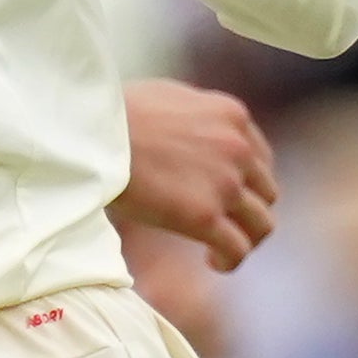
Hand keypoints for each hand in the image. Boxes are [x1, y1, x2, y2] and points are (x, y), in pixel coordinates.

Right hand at [112, 79, 276, 269]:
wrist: (91, 133)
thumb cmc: (112, 116)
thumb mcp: (167, 97)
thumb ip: (192, 117)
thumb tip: (185, 134)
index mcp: (231, 116)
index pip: (260, 157)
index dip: (247, 182)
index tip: (227, 196)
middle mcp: (238, 148)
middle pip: (266, 192)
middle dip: (248, 211)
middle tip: (223, 224)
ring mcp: (225, 183)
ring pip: (261, 224)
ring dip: (244, 239)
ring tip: (218, 248)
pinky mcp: (205, 215)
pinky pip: (238, 249)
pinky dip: (230, 260)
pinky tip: (213, 260)